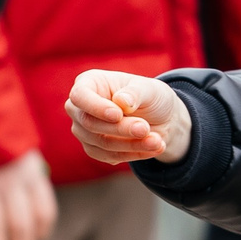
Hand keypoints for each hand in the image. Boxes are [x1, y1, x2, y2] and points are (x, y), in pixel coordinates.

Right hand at [67, 71, 190, 166]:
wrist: (161, 119)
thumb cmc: (150, 96)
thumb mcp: (149, 89)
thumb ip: (135, 93)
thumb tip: (122, 101)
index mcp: (89, 83)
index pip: (79, 96)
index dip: (96, 107)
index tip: (118, 115)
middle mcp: (80, 108)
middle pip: (90, 123)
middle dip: (120, 128)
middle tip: (145, 128)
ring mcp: (84, 130)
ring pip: (101, 143)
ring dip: (131, 144)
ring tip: (156, 141)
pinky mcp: (95, 149)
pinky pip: (110, 156)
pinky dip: (134, 154)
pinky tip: (154, 147)